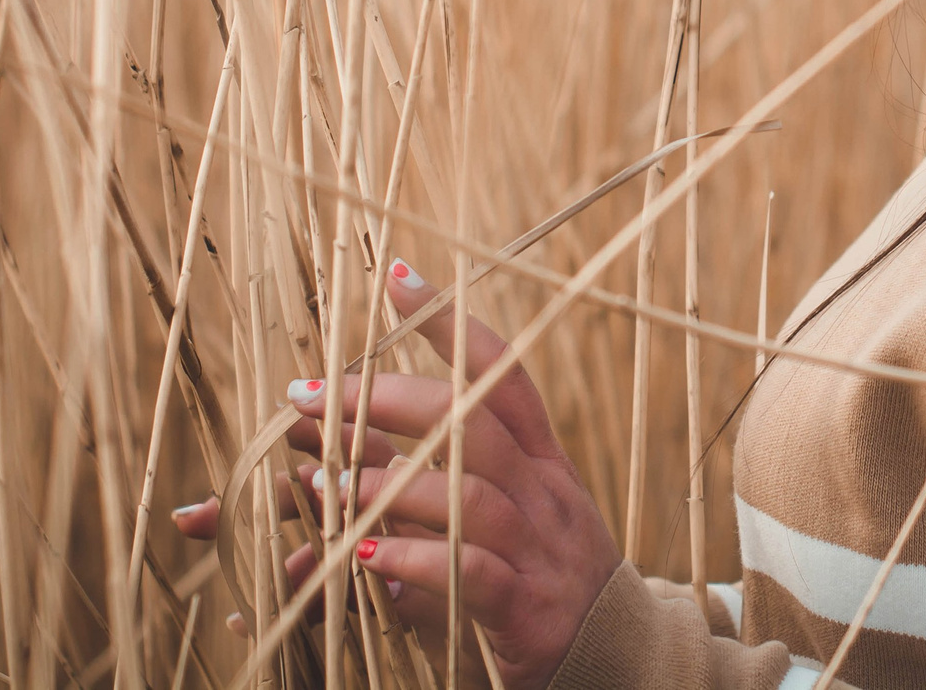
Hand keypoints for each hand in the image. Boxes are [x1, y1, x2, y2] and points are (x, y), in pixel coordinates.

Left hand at [172, 259, 622, 689]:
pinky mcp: (528, 608)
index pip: (501, 372)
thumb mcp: (498, 527)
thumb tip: (331, 467)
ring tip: (320, 485)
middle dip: (388, 399)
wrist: (614, 667)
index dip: (451, 322)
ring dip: (386, 484)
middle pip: (473, 420)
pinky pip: (470, 570)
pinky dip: (413, 559)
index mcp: (541, 463)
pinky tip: (363, 558)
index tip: (398, 276)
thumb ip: (429, 493)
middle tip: (311, 396)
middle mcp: (545, 493)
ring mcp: (541, 549)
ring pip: (468, 491)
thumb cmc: (540, 585)